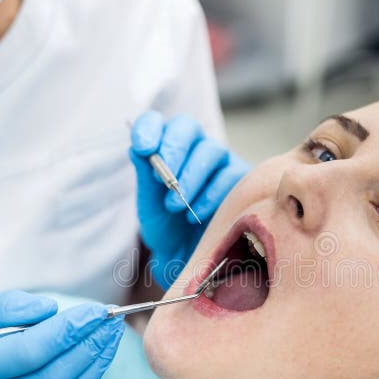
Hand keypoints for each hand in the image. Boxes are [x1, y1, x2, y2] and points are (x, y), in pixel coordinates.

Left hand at [129, 111, 250, 287]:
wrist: (186, 255)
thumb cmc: (166, 225)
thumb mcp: (149, 203)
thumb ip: (145, 175)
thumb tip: (138, 148)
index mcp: (165, 146)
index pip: (155, 123)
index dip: (149, 129)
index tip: (142, 147)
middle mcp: (194, 146)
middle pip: (187, 127)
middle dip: (174, 149)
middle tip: (161, 178)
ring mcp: (220, 161)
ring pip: (210, 150)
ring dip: (190, 177)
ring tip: (174, 206)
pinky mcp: (240, 178)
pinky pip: (228, 176)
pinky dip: (209, 195)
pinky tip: (195, 213)